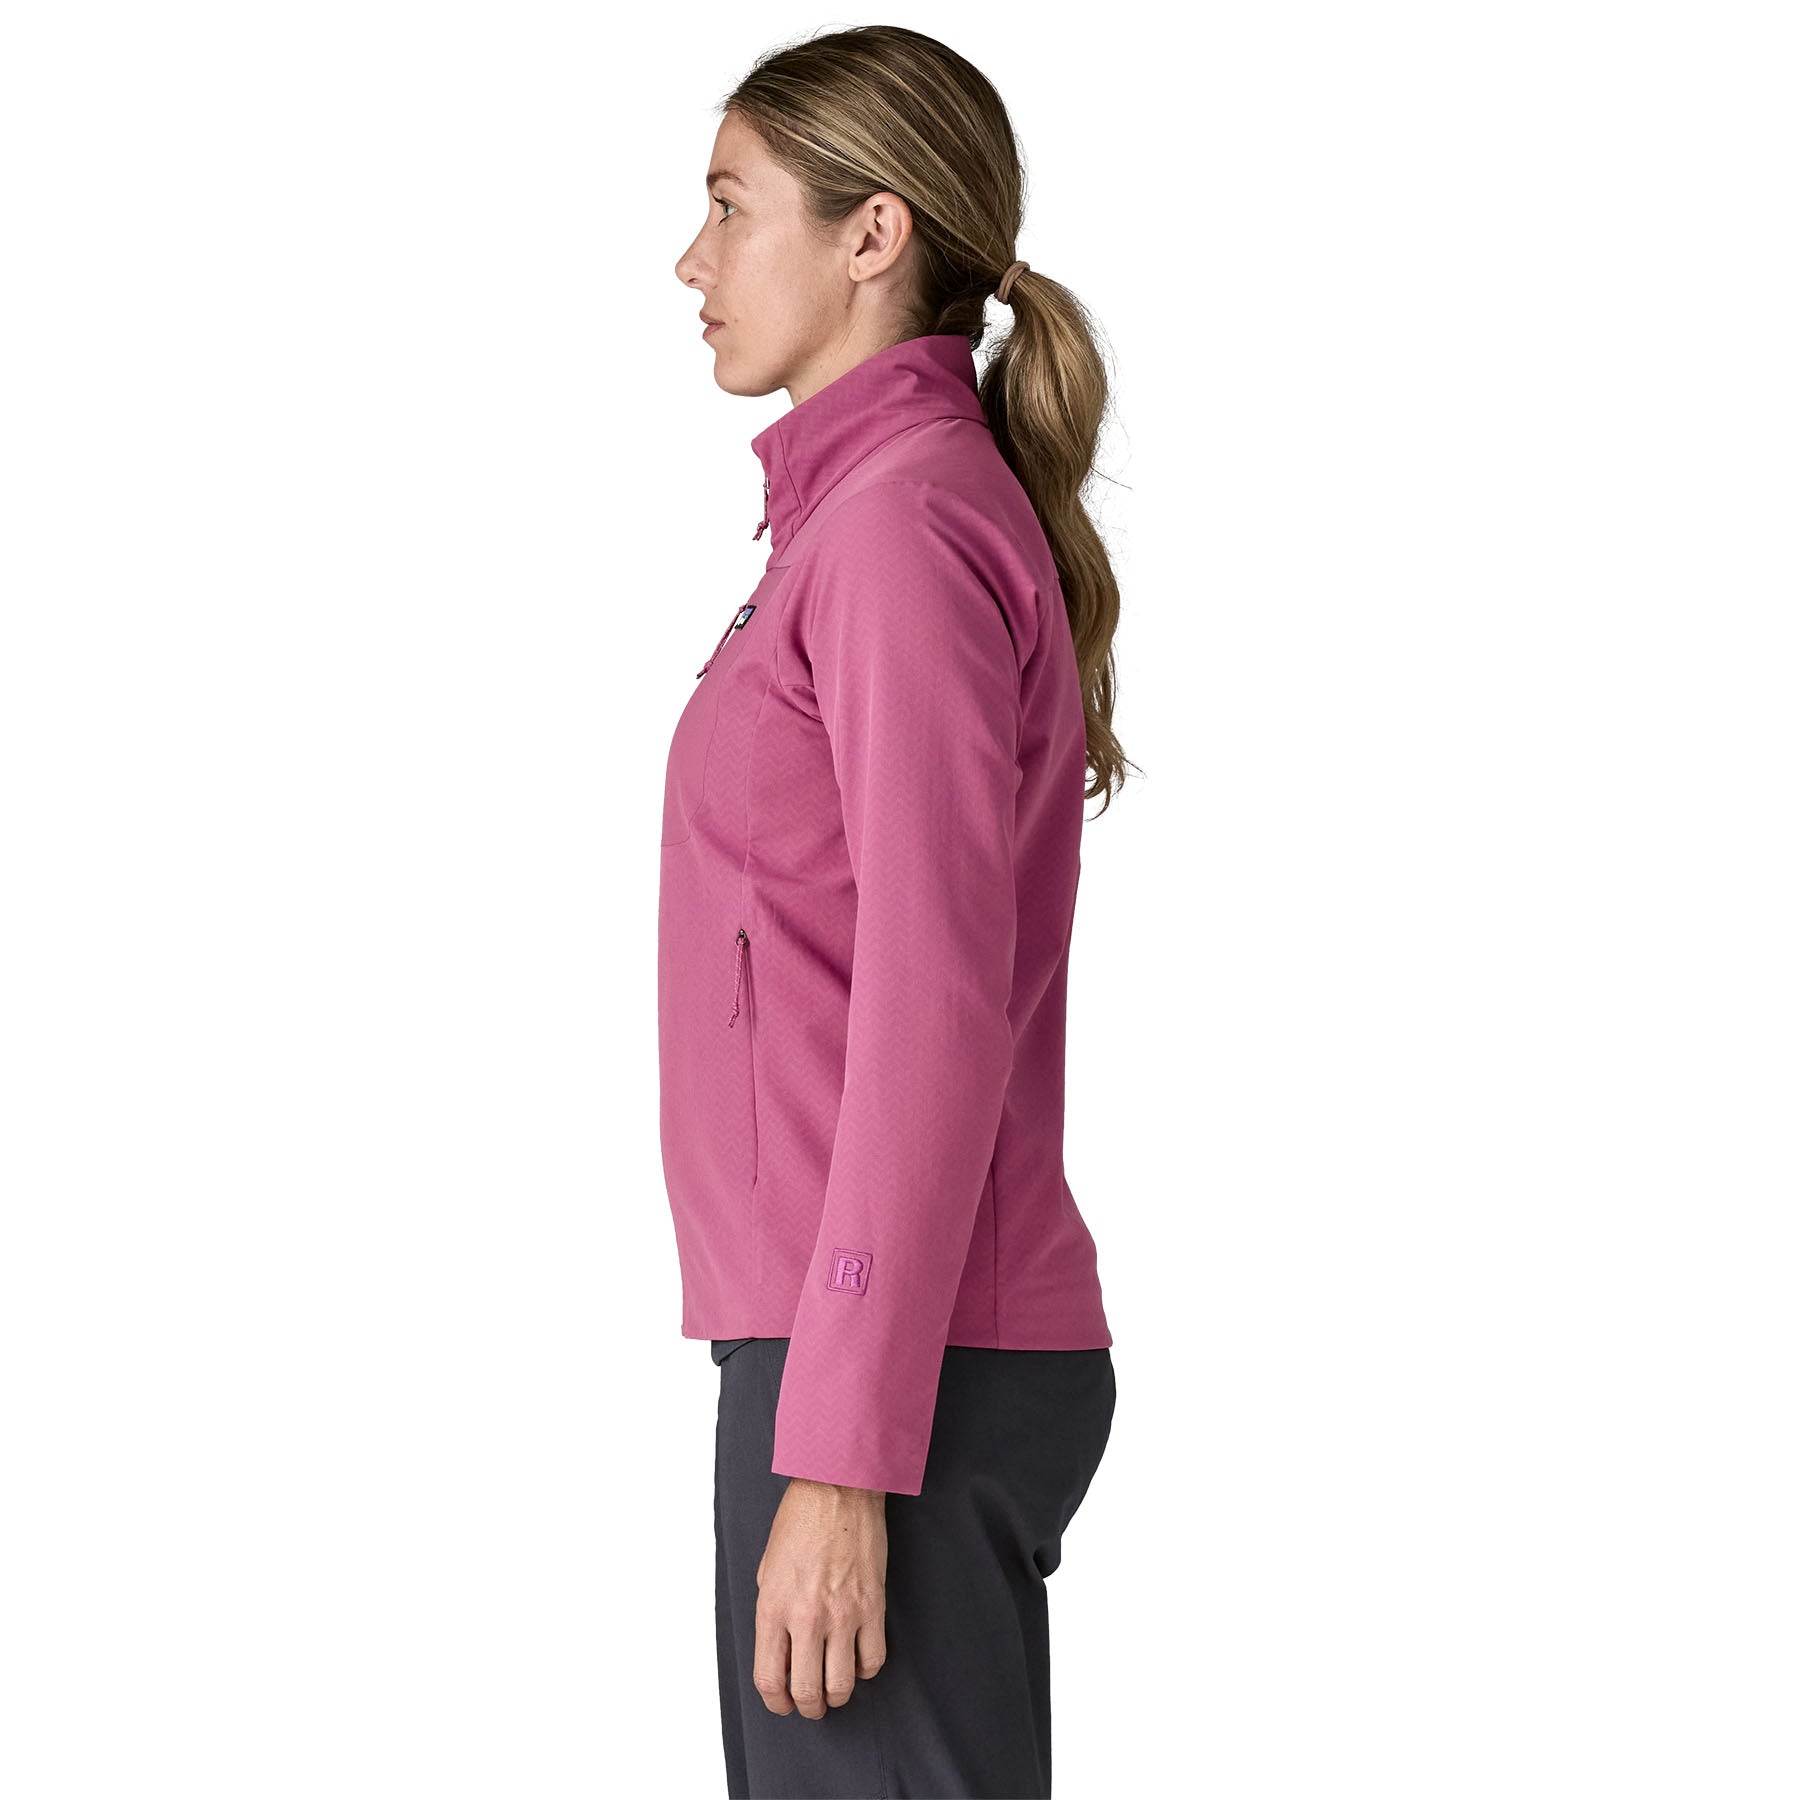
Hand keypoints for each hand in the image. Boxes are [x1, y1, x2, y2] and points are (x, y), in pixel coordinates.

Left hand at [752, 1477, 887, 1718]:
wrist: (837, 1490)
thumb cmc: (800, 1522)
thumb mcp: (767, 1568)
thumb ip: (772, 1613)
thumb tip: (782, 1651)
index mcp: (773, 1607)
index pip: (769, 1679)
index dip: (776, 1702)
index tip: (783, 1703)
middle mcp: (807, 1618)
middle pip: (808, 1692)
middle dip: (808, 1708)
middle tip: (812, 1705)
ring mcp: (843, 1614)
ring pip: (843, 1685)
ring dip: (837, 1694)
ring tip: (834, 1686)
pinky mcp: (873, 1606)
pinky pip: (873, 1660)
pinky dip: (866, 1669)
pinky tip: (858, 1658)